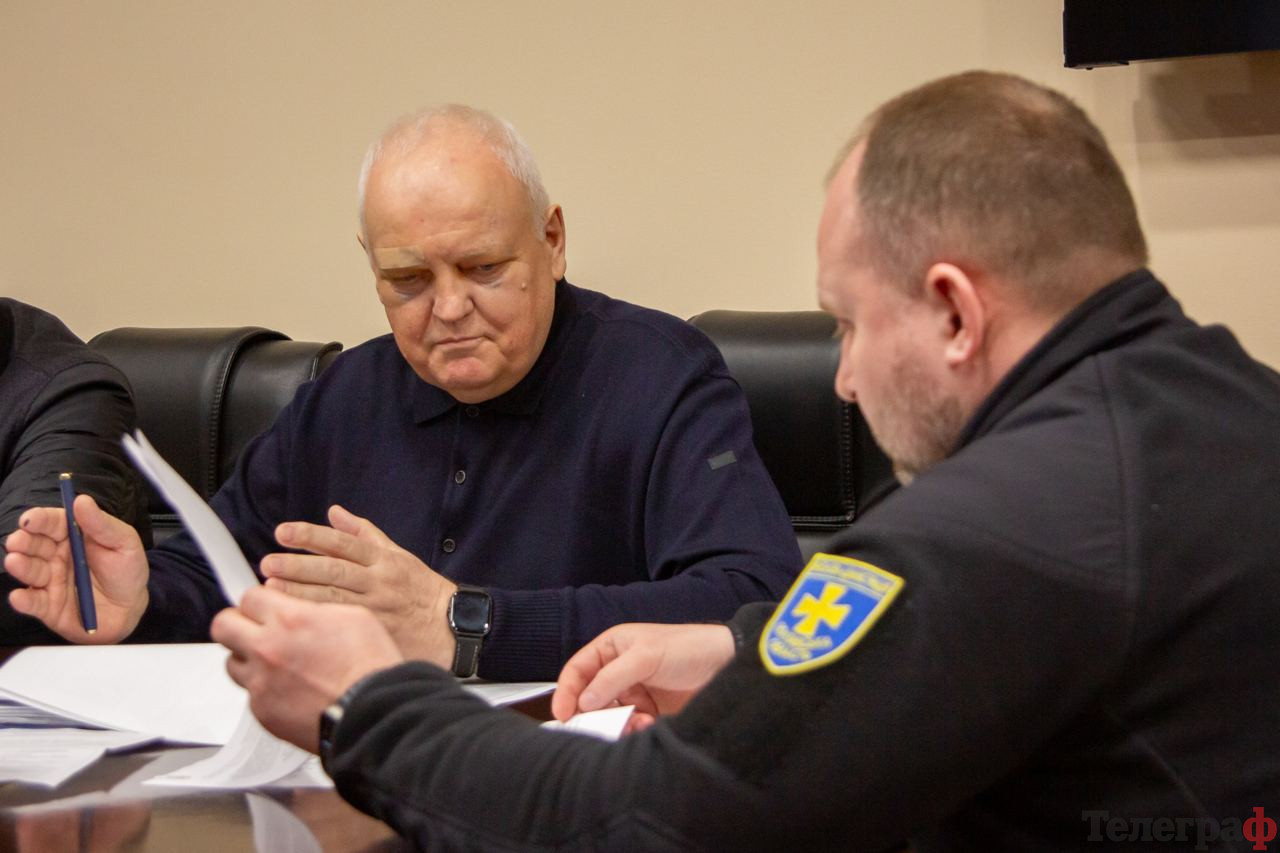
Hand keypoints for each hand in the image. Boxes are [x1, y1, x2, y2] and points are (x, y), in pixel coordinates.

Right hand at [3, 496, 148, 642]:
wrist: (130, 608)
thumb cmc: (127, 571)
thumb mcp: (124, 543)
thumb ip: (103, 525)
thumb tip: (82, 500)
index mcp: (73, 536)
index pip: (52, 523)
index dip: (39, 519)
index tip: (30, 520)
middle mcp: (56, 556)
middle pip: (35, 545)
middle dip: (24, 541)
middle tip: (17, 541)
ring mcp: (50, 581)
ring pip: (30, 571)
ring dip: (21, 566)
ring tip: (14, 561)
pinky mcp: (48, 606)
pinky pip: (34, 603)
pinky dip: (25, 600)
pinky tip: (19, 597)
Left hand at [210, 585, 403, 751]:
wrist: (372, 713)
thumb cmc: (370, 667)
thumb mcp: (353, 616)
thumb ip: (315, 609)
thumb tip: (300, 609)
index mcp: (290, 619)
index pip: (249, 597)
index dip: (260, 601)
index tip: (265, 607)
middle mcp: (267, 648)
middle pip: (223, 625)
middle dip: (237, 624)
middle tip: (253, 629)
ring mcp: (260, 683)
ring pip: (232, 662)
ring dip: (249, 659)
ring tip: (275, 665)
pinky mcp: (262, 712)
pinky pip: (250, 694)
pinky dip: (265, 690)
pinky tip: (290, 690)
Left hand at [260, 505, 456, 667]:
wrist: (453, 628)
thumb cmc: (423, 591)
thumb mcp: (398, 555)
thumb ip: (364, 533)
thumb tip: (335, 512)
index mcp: (384, 560)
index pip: (343, 543)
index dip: (312, 536)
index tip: (284, 532)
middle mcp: (380, 582)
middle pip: (334, 570)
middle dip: (299, 565)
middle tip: (269, 562)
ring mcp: (377, 609)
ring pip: (334, 598)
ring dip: (300, 591)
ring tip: (271, 586)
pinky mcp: (375, 633)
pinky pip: (341, 624)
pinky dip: (315, 618)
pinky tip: (292, 615)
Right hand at [551, 623, 734, 731]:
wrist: (728, 665)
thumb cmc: (688, 647)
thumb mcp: (646, 656)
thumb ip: (612, 678)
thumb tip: (584, 701)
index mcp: (612, 648)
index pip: (578, 670)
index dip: (566, 691)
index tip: (562, 714)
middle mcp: (619, 671)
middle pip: (590, 698)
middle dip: (591, 714)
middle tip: (592, 728)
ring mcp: (635, 693)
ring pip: (610, 716)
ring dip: (614, 723)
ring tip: (630, 723)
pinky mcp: (651, 713)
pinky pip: (629, 727)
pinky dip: (632, 730)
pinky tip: (644, 726)